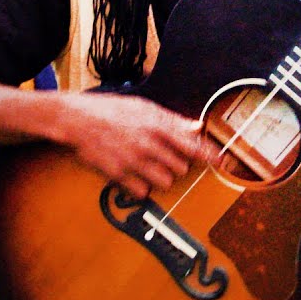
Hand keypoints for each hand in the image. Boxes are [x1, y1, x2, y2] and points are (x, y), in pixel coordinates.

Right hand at [67, 94, 213, 198]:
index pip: (193, 146)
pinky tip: (135, 174)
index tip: (222, 162)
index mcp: (158, 126)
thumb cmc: (112, 110)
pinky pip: (143, 192)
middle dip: (177, 164)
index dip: (210, 156)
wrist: (78, 120)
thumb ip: (173, 120)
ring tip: (148, 164)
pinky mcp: (119, 175)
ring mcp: (134, 162)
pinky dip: (142, 186)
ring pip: (165, 182)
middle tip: (163, 155)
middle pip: (181, 168)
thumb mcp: (145, 108)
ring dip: (161, 176)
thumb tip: (196, 127)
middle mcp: (149, 145)